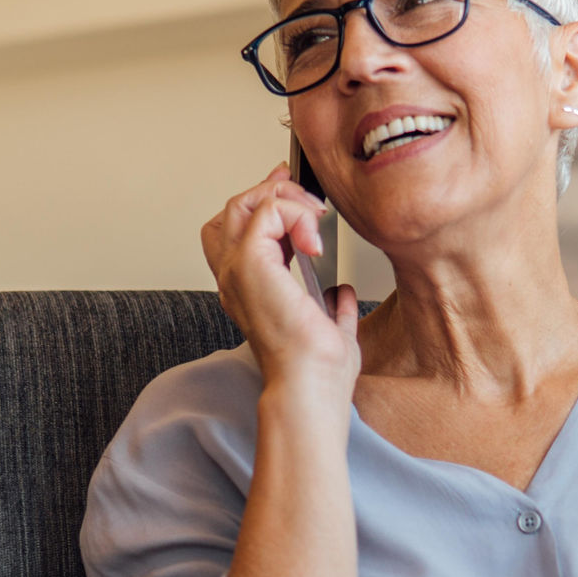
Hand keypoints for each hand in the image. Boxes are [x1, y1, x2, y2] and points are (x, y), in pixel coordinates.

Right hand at [200, 163, 360, 393]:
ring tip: (314, 218)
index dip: (266, 204)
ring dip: (285, 198)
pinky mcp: (250, 263)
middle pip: (235, 209)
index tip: (303, 200)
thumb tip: (343, 293)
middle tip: (310, 200)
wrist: (310, 385)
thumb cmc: (317, 370)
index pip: (238, 230)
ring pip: (243, 203)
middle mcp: (235, 277)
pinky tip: (315, 239)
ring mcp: (237, 269)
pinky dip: (296, 213)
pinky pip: (267, 210)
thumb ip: (334, 308)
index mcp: (248, 289)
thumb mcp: (331, 329)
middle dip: (274, 191)